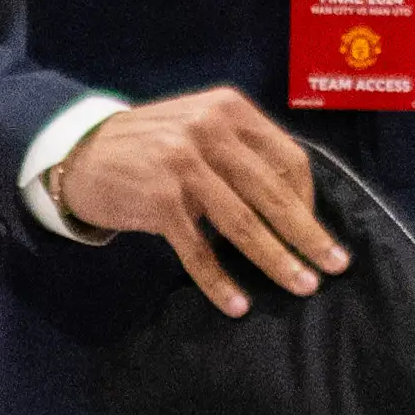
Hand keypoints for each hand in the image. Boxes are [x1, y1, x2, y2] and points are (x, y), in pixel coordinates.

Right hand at [55, 90, 348, 317]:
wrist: (80, 152)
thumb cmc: (152, 146)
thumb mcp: (200, 128)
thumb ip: (242, 152)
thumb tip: (298, 205)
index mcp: (229, 109)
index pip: (288, 158)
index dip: (308, 199)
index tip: (314, 230)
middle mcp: (209, 131)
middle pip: (273, 193)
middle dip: (307, 234)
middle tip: (334, 266)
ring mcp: (183, 165)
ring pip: (243, 223)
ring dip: (275, 260)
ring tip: (301, 285)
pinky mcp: (159, 200)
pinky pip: (199, 250)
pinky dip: (220, 281)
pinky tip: (237, 305)